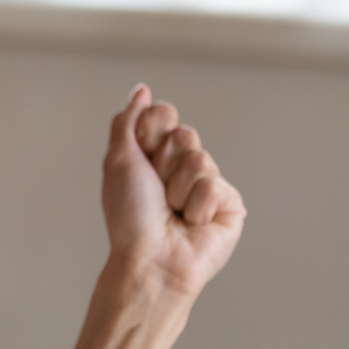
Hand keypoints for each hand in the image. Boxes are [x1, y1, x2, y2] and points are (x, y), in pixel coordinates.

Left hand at [102, 85, 245, 299]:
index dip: (151, 134)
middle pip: (185, 134)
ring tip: (173, 212)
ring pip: (201, 158)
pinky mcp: (230, 205)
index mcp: (156, 156)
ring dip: (178, 188)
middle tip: (157, 192)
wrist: (151, 259)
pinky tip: (191, 224)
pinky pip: (214, 185)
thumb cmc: (130, 217)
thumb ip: (128, 121)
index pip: (164, 115)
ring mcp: (208, 186)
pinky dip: (196, 205)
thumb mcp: (119, 160)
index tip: (141, 160)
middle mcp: (182, 168)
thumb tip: (141, 90)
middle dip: (164, 164)